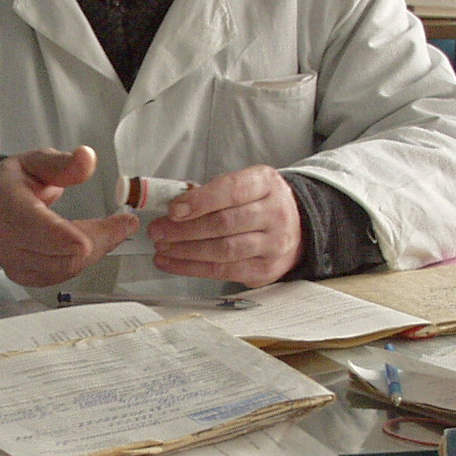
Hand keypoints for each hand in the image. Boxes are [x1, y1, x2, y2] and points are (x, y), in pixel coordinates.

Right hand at [0, 146, 138, 286]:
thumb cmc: (11, 185)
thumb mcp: (35, 162)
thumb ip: (63, 164)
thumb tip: (87, 158)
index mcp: (9, 207)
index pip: (43, 230)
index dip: (78, 235)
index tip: (114, 226)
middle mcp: (9, 241)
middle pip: (64, 253)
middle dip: (100, 239)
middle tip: (125, 223)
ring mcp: (17, 263)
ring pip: (68, 267)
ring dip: (95, 250)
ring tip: (112, 229)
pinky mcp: (27, 277)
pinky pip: (64, 274)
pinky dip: (83, 259)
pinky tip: (93, 242)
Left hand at [146, 164, 302, 287]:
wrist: (298, 227)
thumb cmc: (258, 204)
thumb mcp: (244, 185)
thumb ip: (211, 193)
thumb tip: (172, 207)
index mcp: (266, 183)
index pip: (231, 190)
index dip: (199, 201)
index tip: (173, 210)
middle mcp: (275, 213)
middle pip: (224, 223)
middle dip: (184, 229)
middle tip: (157, 231)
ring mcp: (274, 244)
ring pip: (223, 250)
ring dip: (185, 251)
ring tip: (162, 247)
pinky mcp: (266, 270)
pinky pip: (223, 271)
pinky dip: (192, 268)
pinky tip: (172, 263)